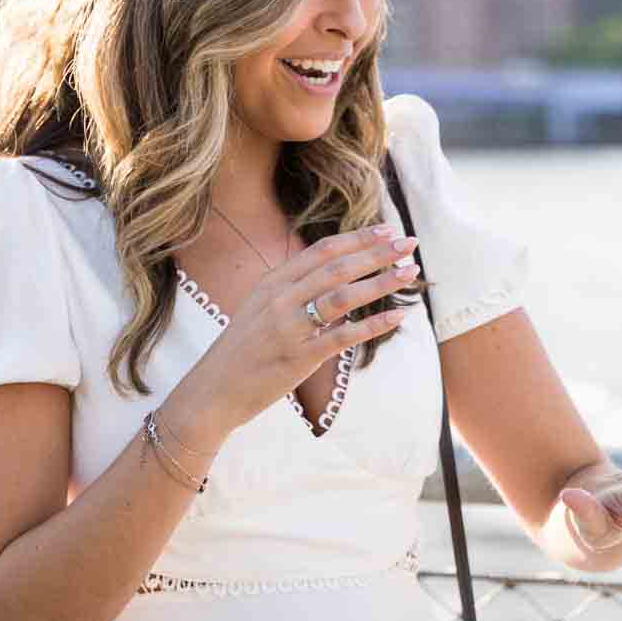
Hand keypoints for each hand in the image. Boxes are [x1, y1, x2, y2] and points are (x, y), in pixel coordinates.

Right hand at [168, 226, 418, 443]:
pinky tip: (397, 316)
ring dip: (381, 281)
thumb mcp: (259, 307)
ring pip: (343, 296)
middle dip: (376, 252)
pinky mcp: (298, 357)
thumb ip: (291, 289)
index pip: (322, 250)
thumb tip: (330, 273)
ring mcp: (288, 327)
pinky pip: (342, 337)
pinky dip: (373, 325)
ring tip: (410, 272)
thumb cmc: (241, 350)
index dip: (357, 237)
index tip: (386, 229)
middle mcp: (280, 299)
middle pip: (337, 267)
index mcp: (272, 282)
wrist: (211, 390)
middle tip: (408, 243)